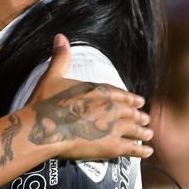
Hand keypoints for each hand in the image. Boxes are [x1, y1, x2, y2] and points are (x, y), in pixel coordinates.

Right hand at [24, 34, 152, 160]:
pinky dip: (141, 150)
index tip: (139, 101)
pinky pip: (132, 148)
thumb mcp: (52, 76)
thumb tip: (60, 37)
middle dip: (138, 115)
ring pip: (135, 129)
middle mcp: (110, 108)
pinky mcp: (111, 146)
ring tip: (148, 133)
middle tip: (145, 119)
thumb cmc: (44, 103)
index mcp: (99, 91)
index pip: (121, 94)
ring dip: (142, 131)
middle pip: (130, 111)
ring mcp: (113, 127)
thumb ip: (61, 57)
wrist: (41, 128)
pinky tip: (147, 151)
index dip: (130, 99)